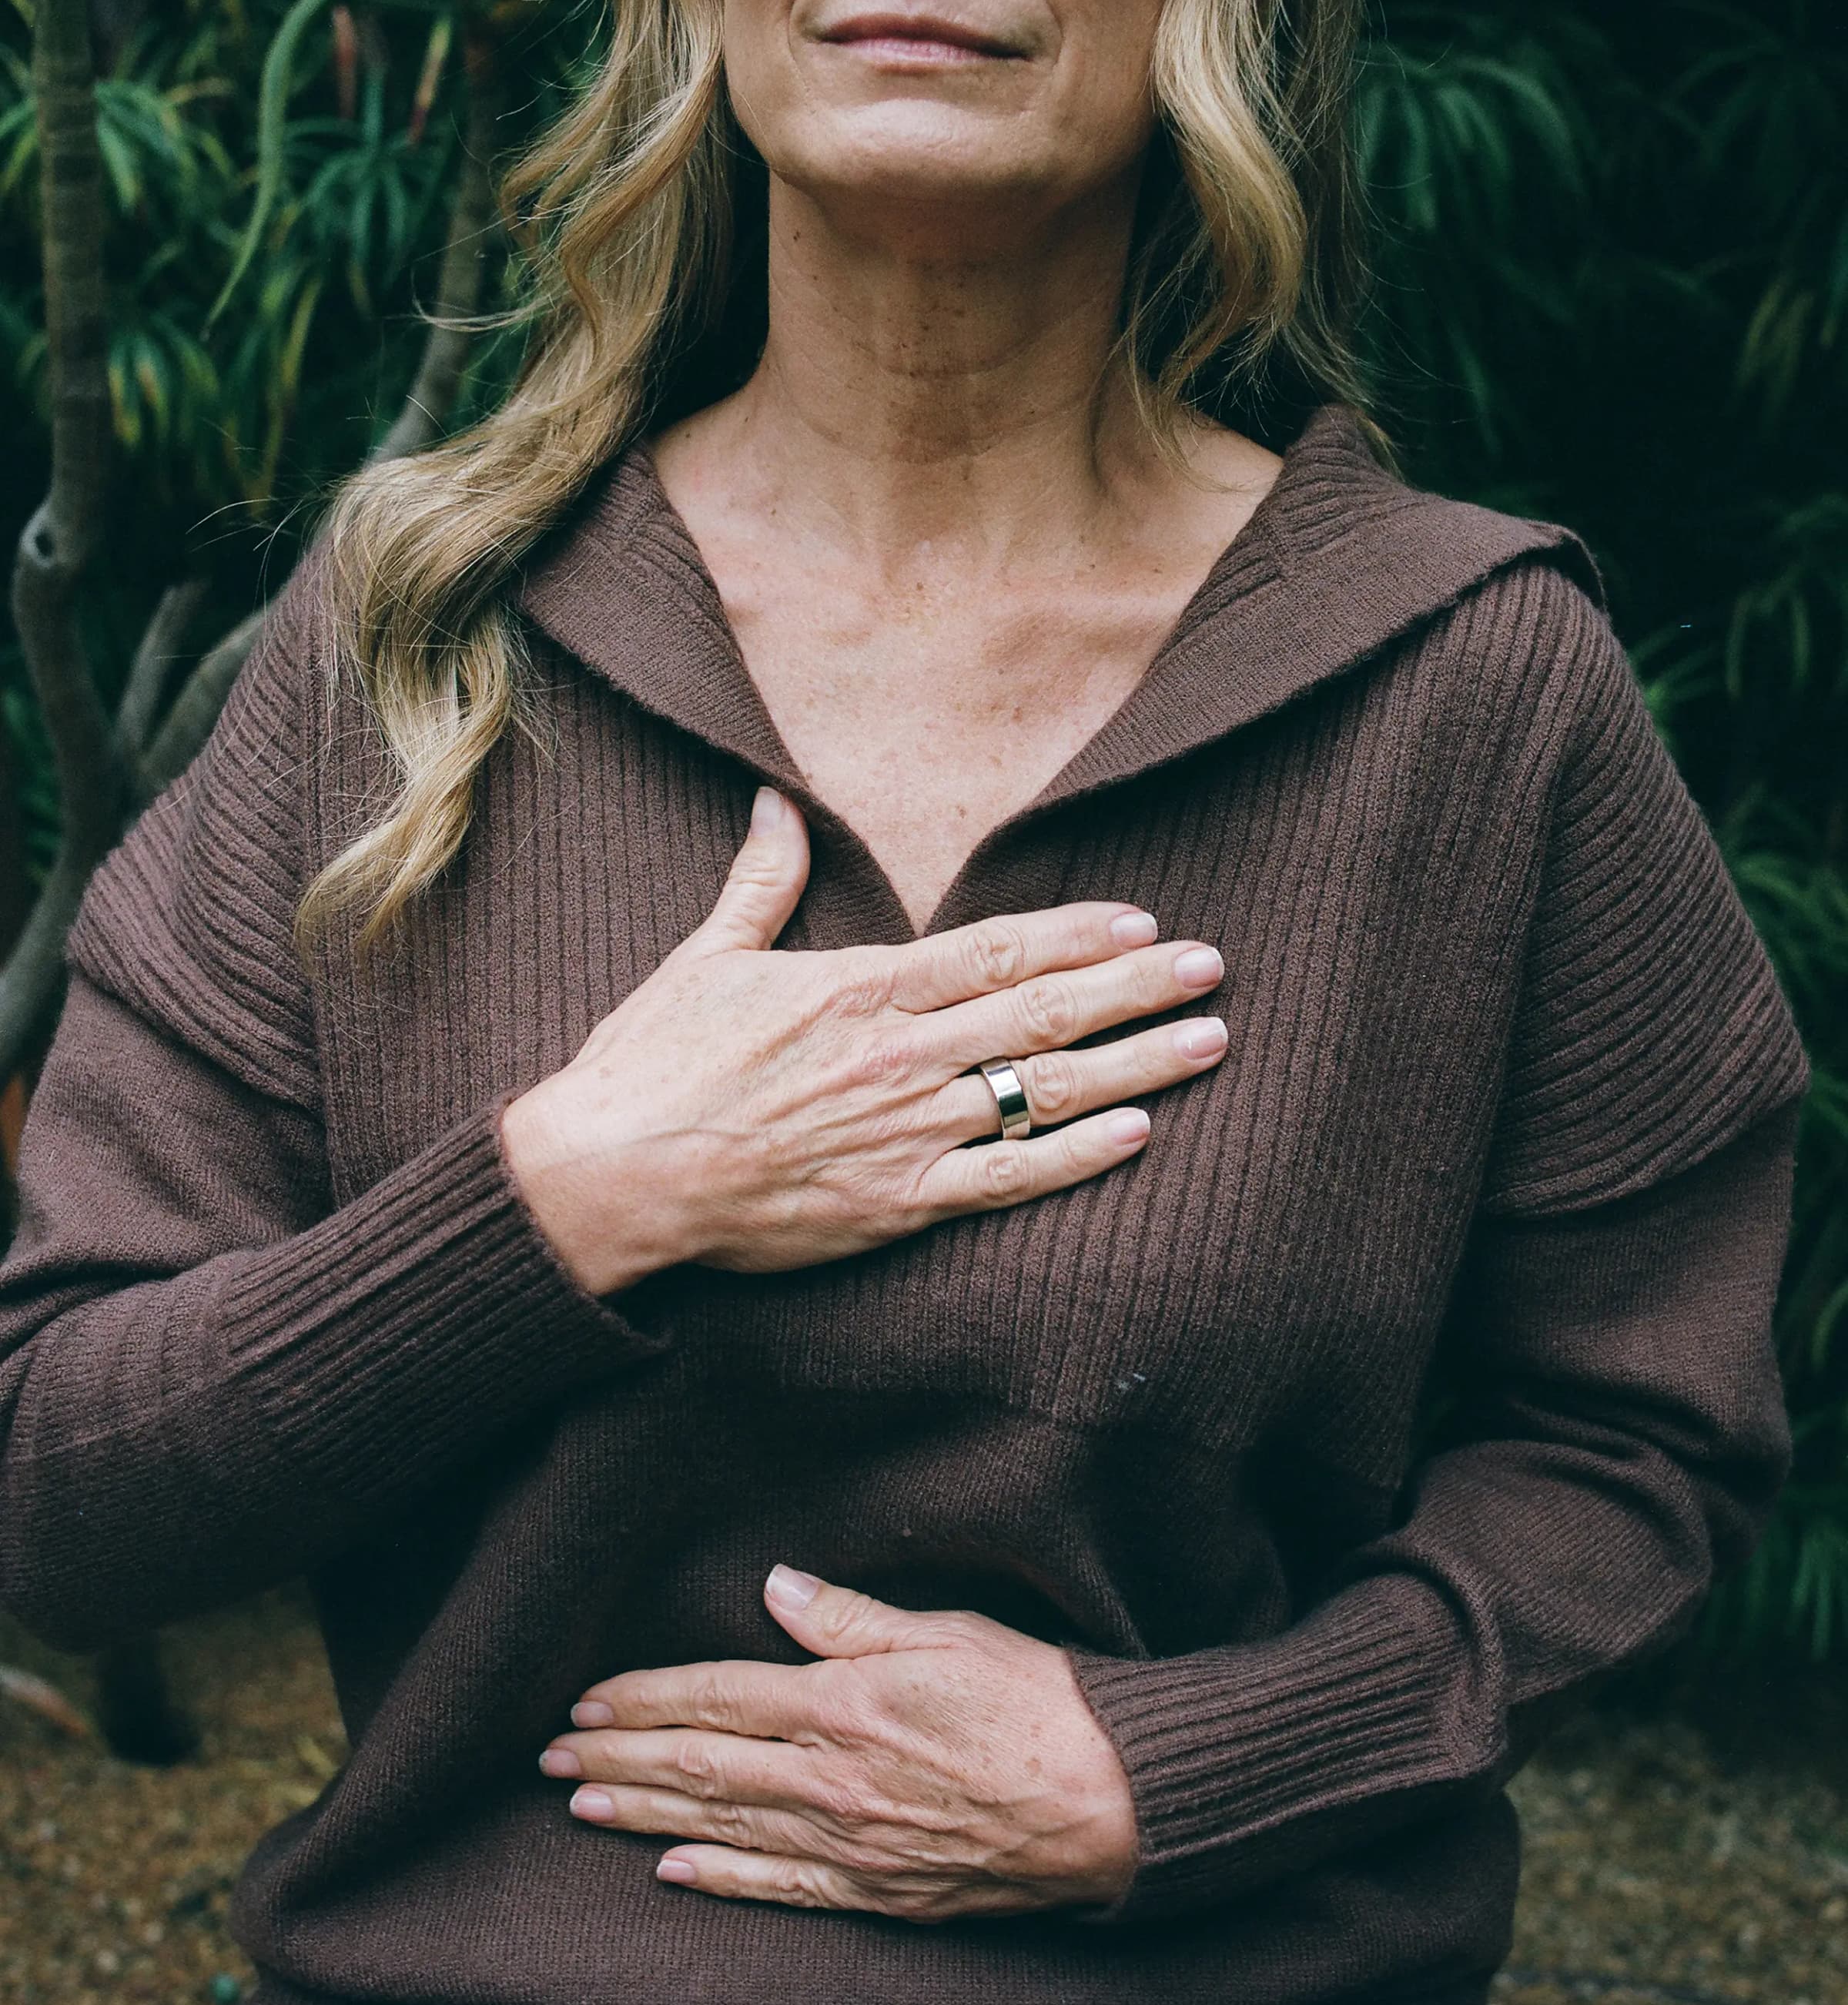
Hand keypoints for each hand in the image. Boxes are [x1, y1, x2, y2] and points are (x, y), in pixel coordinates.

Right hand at [500, 784, 1226, 1293]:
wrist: (608, 1177)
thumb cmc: (653, 1065)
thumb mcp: (705, 956)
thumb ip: (761, 881)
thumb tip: (777, 801)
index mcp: (860, 989)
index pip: (995, 952)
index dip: (1076, 935)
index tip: (1143, 922)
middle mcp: (899, 1056)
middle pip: (1043, 1015)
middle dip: (1136, 988)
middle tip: (1213, 968)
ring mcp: (905, 1133)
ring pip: (1044, 1093)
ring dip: (1136, 1065)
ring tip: (1208, 1041)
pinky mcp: (897, 1204)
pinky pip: (1007, 1179)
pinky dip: (1076, 1158)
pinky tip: (1137, 1135)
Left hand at [537, 1566, 1139, 1918]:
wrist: (1113, 1803)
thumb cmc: (1040, 1703)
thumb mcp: (950, 1633)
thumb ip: (854, 1619)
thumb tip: (776, 1589)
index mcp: (847, 1704)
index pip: (718, 1698)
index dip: (645, 1699)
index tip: (586, 1699)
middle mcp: (835, 1779)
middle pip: (701, 1766)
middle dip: (618, 1759)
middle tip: (551, 1756)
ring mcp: (853, 1843)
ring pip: (724, 1826)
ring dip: (644, 1816)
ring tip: (581, 1806)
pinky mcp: (881, 1891)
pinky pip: (782, 1887)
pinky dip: (721, 1879)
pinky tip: (673, 1873)